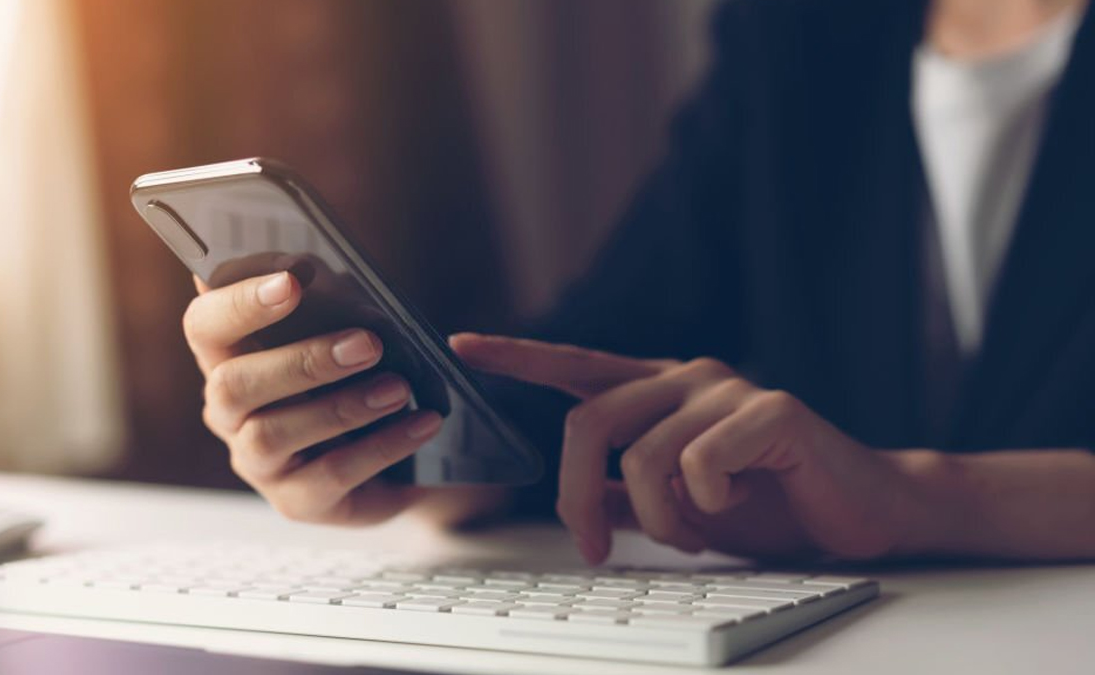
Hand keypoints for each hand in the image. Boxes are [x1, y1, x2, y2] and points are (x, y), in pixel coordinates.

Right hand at [183, 272, 443, 525]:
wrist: (404, 450)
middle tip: (368, 343)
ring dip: (342, 406)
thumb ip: (330, 299)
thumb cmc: (362, 373)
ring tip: (399, 387)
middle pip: (233, 385)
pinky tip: (421, 422)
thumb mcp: (349, 329)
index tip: (292, 280)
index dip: (238, 303)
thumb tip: (315, 265)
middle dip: (301, 360)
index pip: (205, 325)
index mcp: (229, 356)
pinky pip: (330, 474)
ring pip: (273, 434)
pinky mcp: (296, 501)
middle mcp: (229, 412)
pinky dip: (382, 445)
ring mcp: (257, 462)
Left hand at [451, 333, 917, 562]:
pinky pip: (701, 462)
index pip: (575, 366)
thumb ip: (626, 492)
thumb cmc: (767, 504)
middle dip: (578, 497)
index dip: (517, 356)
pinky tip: (739, 502)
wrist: (856, 513)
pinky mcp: (771, 410)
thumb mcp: (677, 505)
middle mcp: (685, 378)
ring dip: (659, 517)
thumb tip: (578, 497)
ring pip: (643, 455)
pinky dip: (707, 504)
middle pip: (589, 424)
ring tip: (694, 530)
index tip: (461, 345)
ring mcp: (727, 389)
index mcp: (658, 392)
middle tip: (597, 547)